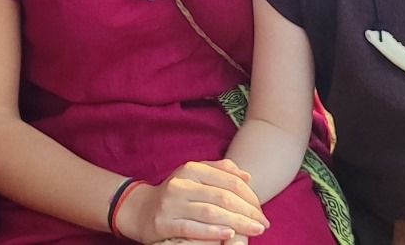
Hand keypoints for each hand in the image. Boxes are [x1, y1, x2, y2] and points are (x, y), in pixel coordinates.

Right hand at [118, 160, 267, 242]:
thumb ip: (220, 171)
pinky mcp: (164, 223)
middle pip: (223, 197)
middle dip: (248, 212)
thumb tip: (247, 176)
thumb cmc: (176, 193)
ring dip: (237, 223)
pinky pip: (192, 228)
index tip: (262, 210)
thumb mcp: (195, 176)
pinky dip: (212, 232)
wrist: (141, 209)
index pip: (229, 180)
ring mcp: (171, 203)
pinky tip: (229, 235)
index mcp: (191, 169)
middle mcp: (181, 183)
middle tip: (264, 224)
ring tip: (255, 230)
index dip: (250, 196)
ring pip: (211, 212)